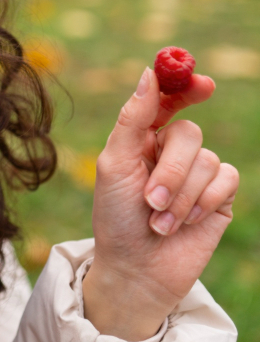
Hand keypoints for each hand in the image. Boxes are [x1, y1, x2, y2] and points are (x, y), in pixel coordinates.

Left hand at [83, 68, 238, 340]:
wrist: (136, 268)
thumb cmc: (115, 216)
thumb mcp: (114, 164)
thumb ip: (132, 119)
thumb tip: (148, 73)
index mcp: (141, 138)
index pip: (166, 102)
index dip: (184, 88)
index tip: (203, 84)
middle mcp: (170, 152)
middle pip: (188, 133)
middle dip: (170, 170)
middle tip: (150, 200)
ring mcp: (197, 174)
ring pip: (207, 160)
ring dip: (181, 196)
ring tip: (160, 221)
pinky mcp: (219, 197)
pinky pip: (226, 179)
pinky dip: (204, 202)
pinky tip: (187, 223)